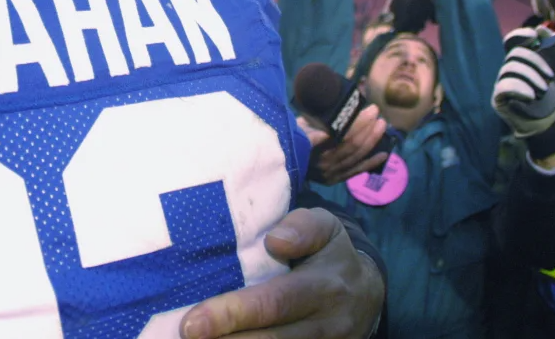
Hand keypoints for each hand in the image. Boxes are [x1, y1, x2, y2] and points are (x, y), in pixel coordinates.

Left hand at [180, 208, 383, 338]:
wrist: (368, 293)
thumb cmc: (331, 253)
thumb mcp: (326, 226)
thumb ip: (303, 227)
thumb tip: (275, 241)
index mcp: (324, 286)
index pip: (274, 302)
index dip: (233, 313)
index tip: (193, 321)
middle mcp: (326, 324)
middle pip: (271, 338)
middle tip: (186, 335)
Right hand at [298, 108, 388, 184]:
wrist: (282, 164)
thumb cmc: (291, 138)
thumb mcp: (299, 124)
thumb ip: (317, 119)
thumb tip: (338, 104)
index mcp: (310, 145)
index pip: (340, 133)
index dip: (358, 122)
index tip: (369, 109)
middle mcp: (321, 161)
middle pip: (351, 143)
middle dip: (367, 127)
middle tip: (376, 112)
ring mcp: (329, 172)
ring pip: (356, 155)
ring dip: (372, 140)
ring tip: (382, 125)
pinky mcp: (334, 179)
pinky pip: (356, 170)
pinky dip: (371, 162)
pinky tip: (385, 153)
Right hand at [492, 26, 554, 146]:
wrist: (554, 129)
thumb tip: (544, 29)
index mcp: (526, 63)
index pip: (513, 42)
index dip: (520, 35)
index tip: (535, 36)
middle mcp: (511, 71)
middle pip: (514, 54)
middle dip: (534, 61)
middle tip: (551, 77)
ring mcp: (503, 84)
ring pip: (510, 69)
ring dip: (530, 77)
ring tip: (544, 92)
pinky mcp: (499, 99)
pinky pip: (503, 86)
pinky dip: (519, 89)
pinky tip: (531, 97)